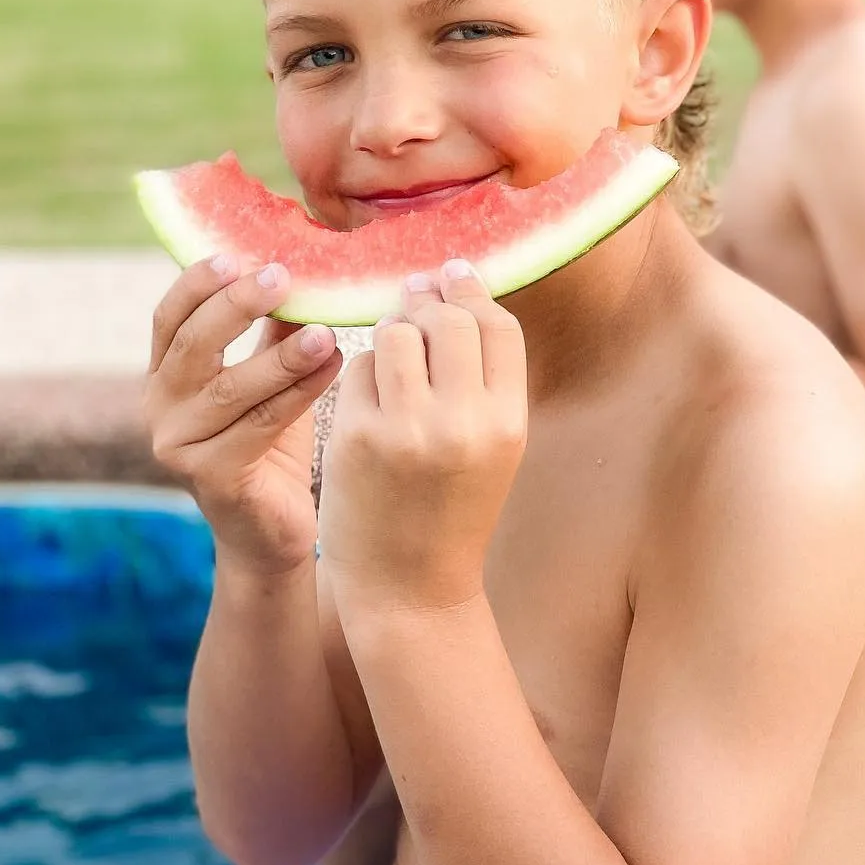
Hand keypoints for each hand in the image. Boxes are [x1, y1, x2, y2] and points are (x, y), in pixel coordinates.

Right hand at [145, 256, 342, 574]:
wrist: (271, 534)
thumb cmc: (271, 450)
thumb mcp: (268, 381)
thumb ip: (272, 332)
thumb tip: (300, 269)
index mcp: (164, 378)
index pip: (168, 319)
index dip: (198, 283)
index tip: (238, 255)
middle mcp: (159, 409)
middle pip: (192, 344)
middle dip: (237, 306)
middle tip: (283, 277)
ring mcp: (178, 446)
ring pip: (233, 387)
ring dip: (282, 353)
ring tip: (325, 329)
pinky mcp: (210, 476)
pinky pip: (261, 424)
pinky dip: (299, 392)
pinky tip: (334, 366)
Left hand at [321, 260, 526, 617]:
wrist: (411, 588)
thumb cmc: (453, 512)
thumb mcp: (493, 449)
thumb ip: (484, 381)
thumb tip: (455, 292)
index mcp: (508, 423)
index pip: (497, 326)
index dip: (473, 293)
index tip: (453, 277)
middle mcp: (462, 422)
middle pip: (447, 319)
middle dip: (429, 302)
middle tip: (416, 300)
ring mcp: (406, 428)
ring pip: (395, 332)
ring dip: (392, 330)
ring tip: (392, 348)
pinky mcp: (356, 438)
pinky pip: (357, 370)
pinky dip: (362, 372)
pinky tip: (369, 394)